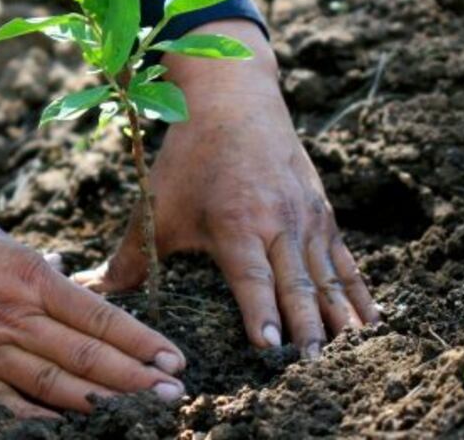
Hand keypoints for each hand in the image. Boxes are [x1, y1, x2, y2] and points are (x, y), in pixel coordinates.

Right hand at [0, 155, 185, 416]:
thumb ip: (34, 271)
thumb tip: (65, 283)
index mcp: (30, 275)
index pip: (100, 316)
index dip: (141, 341)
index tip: (174, 358)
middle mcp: (12, 314)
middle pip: (87, 355)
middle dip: (136, 378)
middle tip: (175, 395)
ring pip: (52, 384)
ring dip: (101, 402)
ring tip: (140, 413)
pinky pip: (0, 405)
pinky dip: (35, 419)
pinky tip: (67, 429)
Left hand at [74, 21, 378, 357]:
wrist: (236, 99)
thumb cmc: (192, 157)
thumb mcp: (159, 204)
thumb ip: (131, 256)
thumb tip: (92, 291)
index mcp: (236, 223)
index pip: (252, 278)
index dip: (262, 312)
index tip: (273, 346)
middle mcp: (278, 222)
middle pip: (296, 283)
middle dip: (307, 327)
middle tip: (313, 364)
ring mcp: (306, 217)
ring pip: (327, 275)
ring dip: (338, 316)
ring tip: (352, 354)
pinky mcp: (323, 213)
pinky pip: (345, 260)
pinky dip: (358, 292)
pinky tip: (371, 321)